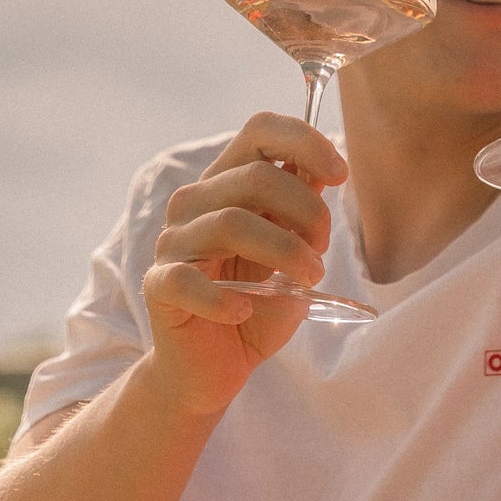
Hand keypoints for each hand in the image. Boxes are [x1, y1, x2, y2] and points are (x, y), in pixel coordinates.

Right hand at [139, 111, 346, 413]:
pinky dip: (226, 298)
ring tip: (309, 279)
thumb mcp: (293, 255)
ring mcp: (172, 243)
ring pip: (231, 223)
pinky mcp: (159, 286)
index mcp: (226, 184)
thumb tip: (326, 171)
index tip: (341, 174)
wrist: (213, 369)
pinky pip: (189, 279)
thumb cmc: (255, 307)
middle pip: (256, 177)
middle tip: (322, 251)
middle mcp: (194, 204)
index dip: (304, 141)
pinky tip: (244, 311)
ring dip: (284, 251)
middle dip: (306, 211)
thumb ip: (304, 215)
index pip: (259, 132)